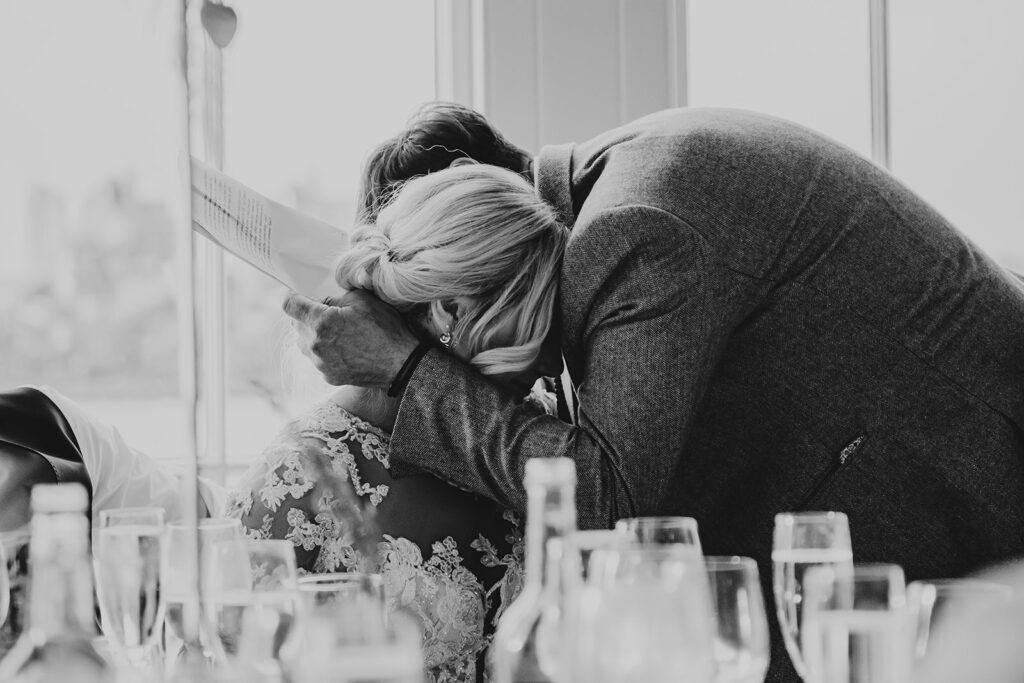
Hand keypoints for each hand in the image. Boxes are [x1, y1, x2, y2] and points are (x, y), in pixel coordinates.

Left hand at [283, 290, 419, 387]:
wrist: (400, 364)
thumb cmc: (384, 328)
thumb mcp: (362, 300)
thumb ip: (335, 297)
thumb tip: (321, 302)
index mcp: (321, 321)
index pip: (289, 305)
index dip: (291, 296)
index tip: (296, 295)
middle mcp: (314, 344)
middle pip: (295, 324)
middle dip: (307, 316)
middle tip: (329, 314)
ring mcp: (320, 363)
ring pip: (304, 343)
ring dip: (314, 335)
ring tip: (339, 334)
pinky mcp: (327, 376)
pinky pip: (317, 359)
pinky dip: (325, 352)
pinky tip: (345, 349)